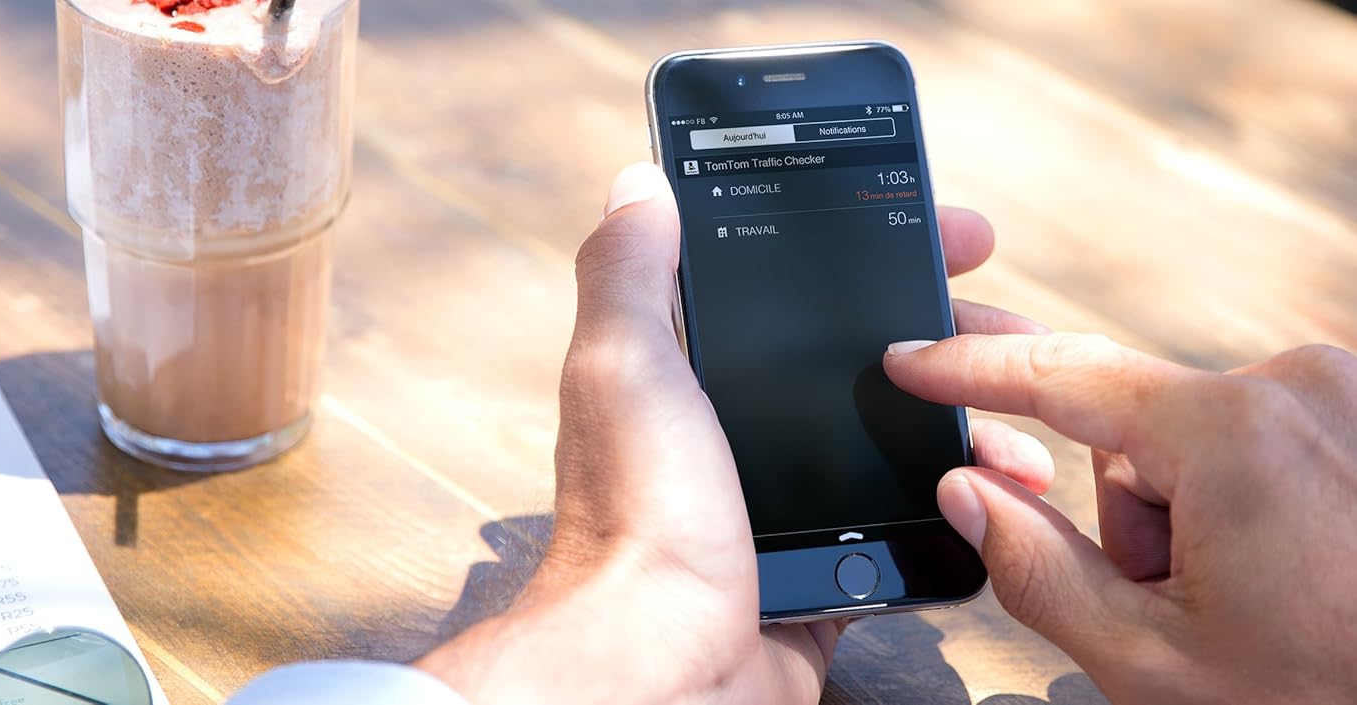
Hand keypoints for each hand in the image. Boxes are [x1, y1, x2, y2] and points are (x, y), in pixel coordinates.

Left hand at [417, 163, 1052, 703]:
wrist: (664, 668)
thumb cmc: (636, 521)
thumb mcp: (624, 369)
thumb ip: (630, 274)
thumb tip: (642, 186)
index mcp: (694, 375)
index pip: (799, 287)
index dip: (880, 251)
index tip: (954, 237)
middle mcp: (738, 431)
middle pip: (870, 361)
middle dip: (956, 342)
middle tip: (1023, 333)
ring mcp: (786, 500)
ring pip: (901, 440)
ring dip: (972, 423)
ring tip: (1026, 428)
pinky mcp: (823, 565)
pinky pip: (907, 521)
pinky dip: (959, 504)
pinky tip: (1001, 489)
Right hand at [884, 334, 1356, 702]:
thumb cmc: (1325, 699)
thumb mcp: (1152, 660)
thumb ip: (1034, 567)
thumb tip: (968, 489)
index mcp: (1233, 434)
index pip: (1063, 375)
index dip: (970, 368)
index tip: (910, 357)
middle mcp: (1300, 386)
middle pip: (1139, 430)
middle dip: (1135, 513)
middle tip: (1185, 600)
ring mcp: (1347, 395)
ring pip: (1202, 440)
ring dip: (1197, 514)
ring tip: (1256, 596)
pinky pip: (1263, 438)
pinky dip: (1249, 500)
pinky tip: (1291, 567)